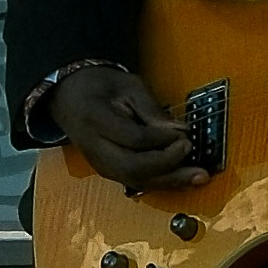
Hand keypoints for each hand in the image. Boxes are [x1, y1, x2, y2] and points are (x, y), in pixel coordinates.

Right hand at [46, 52, 196, 188]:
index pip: (134, 139)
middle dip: (168, 165)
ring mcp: (99, 164)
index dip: (162, 140)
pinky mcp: (107, 171)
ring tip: (198, 176)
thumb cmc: (100, 86)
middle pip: (133, 168)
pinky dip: (161, 182)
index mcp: (95, 120)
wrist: (69, 96)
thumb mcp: (128, 86)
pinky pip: (136, 182)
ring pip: (136, 180)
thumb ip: (152, 110)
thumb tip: (180, 132)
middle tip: (192, 152)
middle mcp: (94, 148)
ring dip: (169, 181)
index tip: (185, 134)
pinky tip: (182, 178)